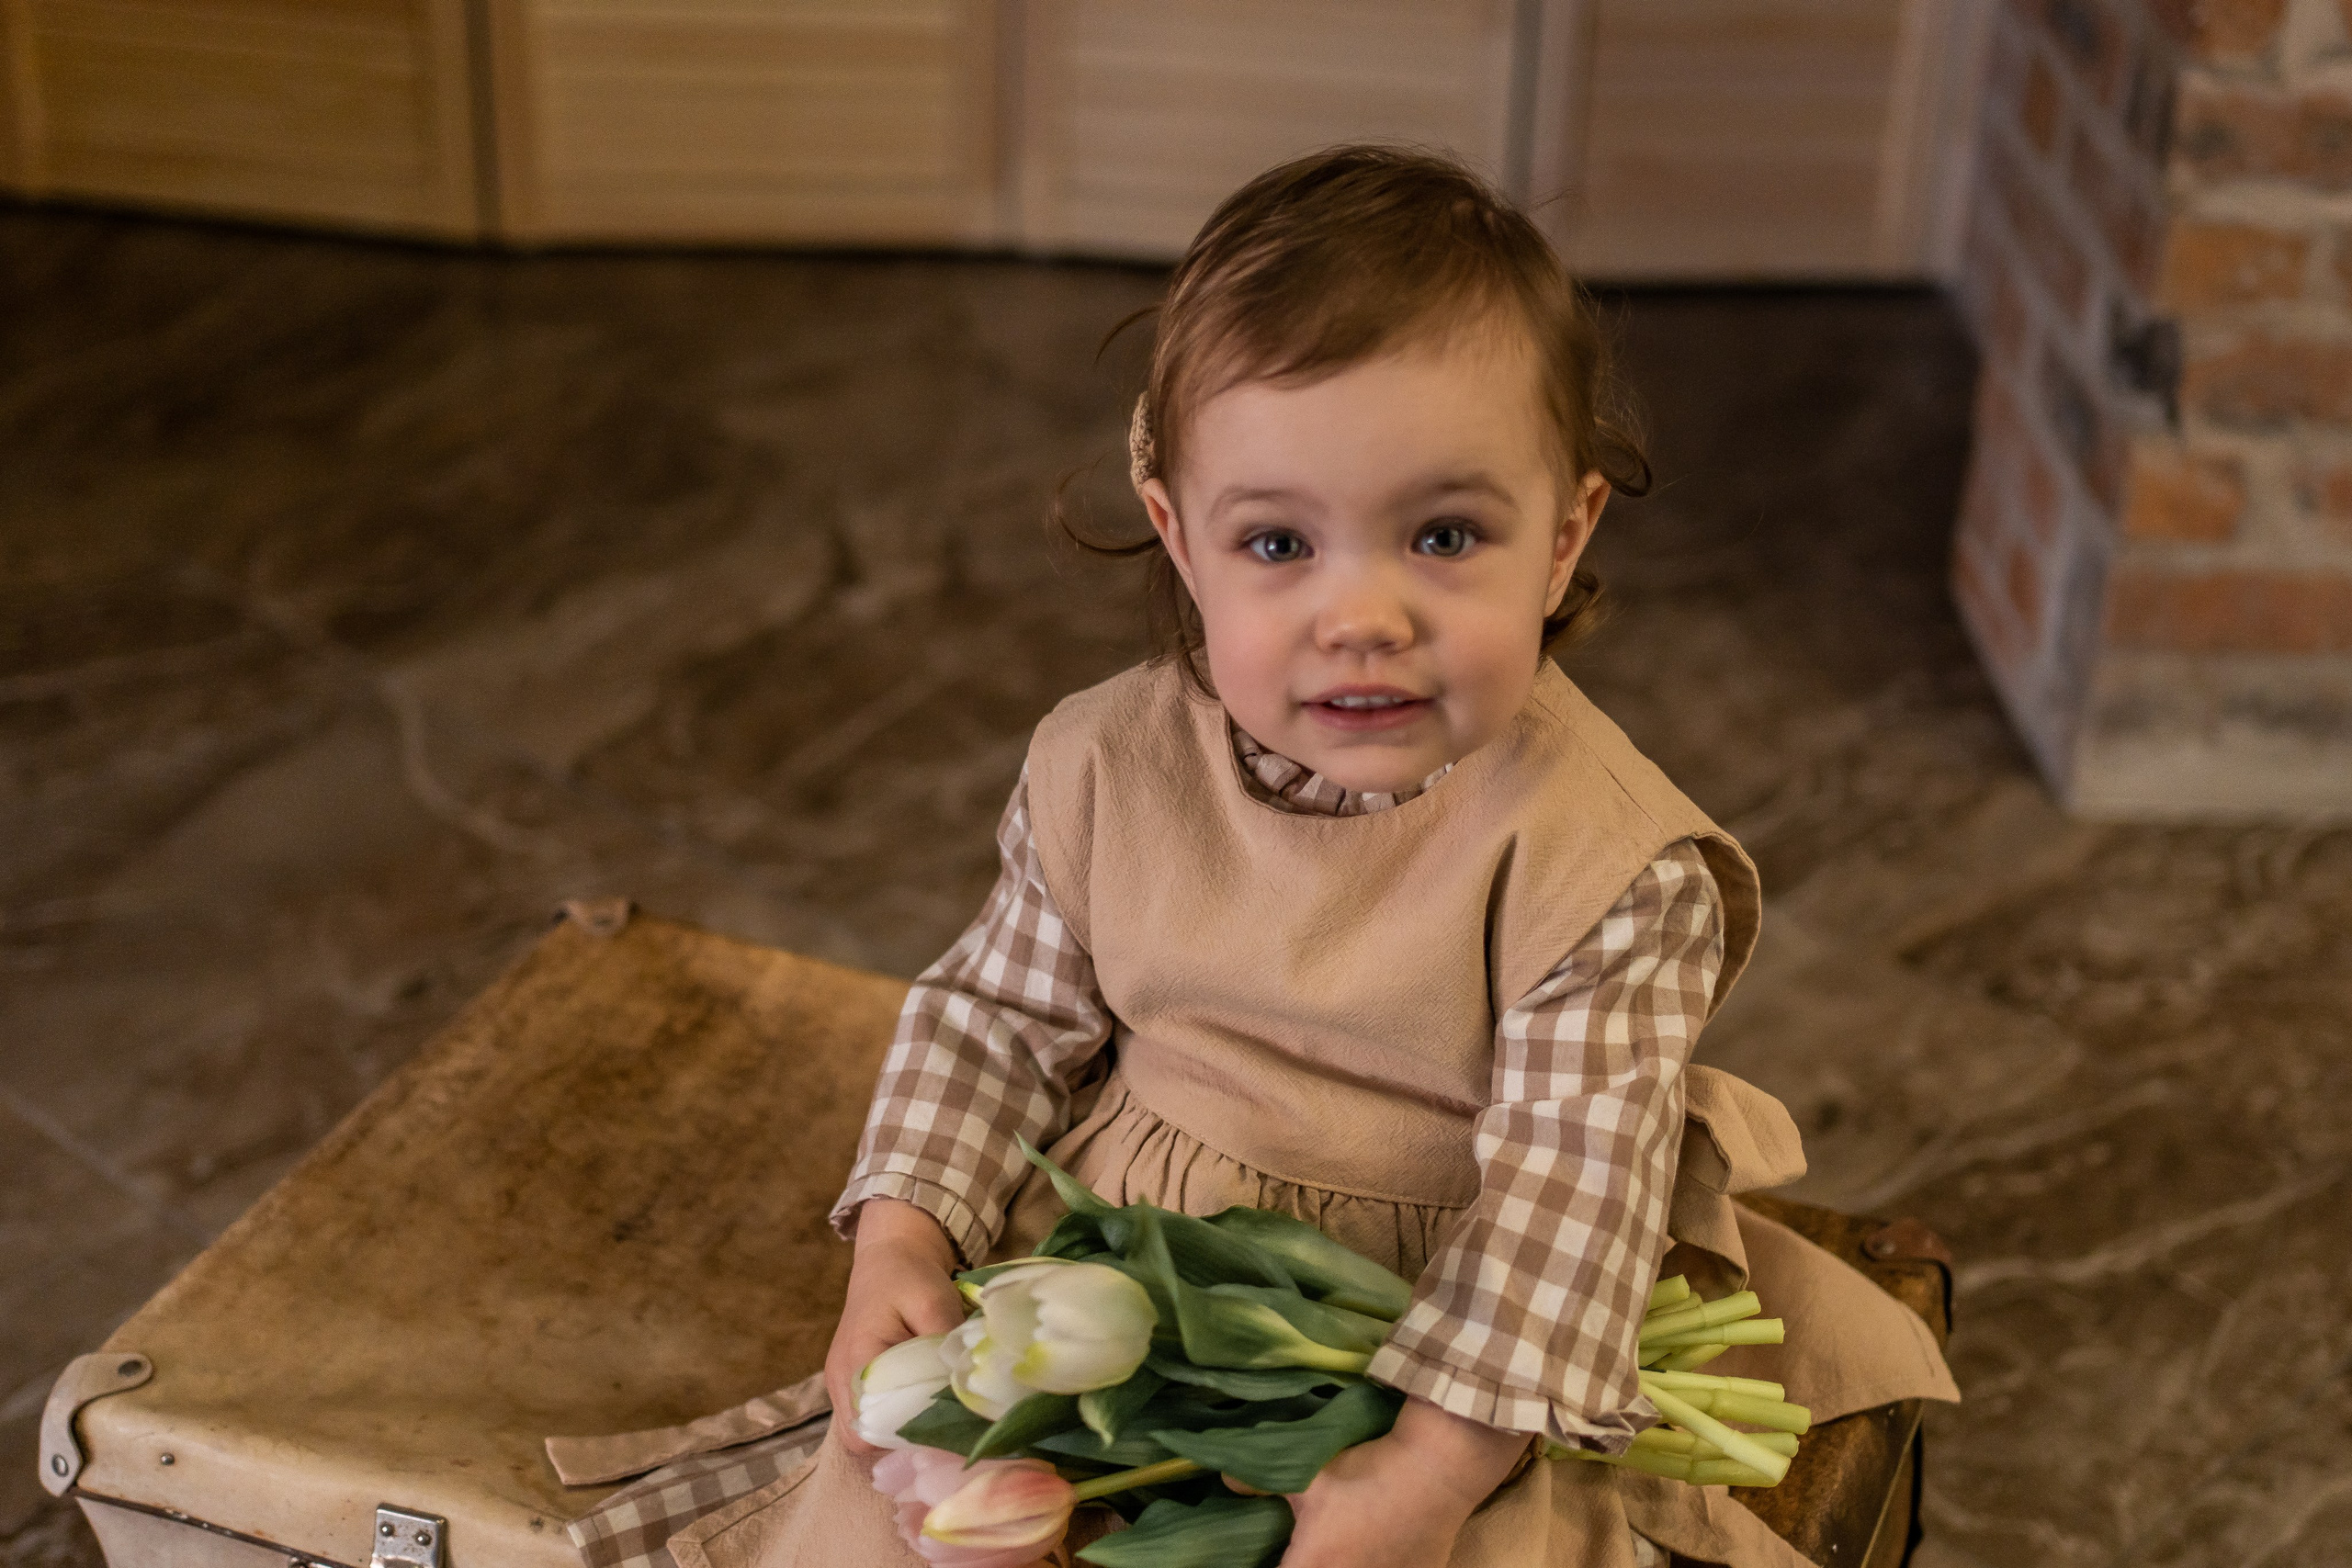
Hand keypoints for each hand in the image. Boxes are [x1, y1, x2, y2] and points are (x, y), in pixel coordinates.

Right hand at [824, 1197, 967, 1455]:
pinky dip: (892, 1423)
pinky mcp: (853, 1381)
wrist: (889, 1256)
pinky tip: (924, 1414)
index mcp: (856, 1361)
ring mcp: (843, 1383)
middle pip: (859, 1440)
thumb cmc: (909, 1277)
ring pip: (862, 1433)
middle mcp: (841, 1380)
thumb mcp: (934, 1302)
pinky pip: (868, 1417)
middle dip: (898, 1447)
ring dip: (895, 1437)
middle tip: (942, 1440)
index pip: (865, 1431)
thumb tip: (966, 1389)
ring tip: (936, 1430)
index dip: (900, 1443)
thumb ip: (944, 1346)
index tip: (941, 1440)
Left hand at [1274, 1398, 1528, 1567]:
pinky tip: (1372, 1550)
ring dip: (1341, 1564)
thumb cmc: (1366, 1470)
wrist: (1436, 1468)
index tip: (1272, 1558)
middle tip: (1302, 1550)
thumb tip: (1226, 1480)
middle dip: (1305, 1565)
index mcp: (1314, 1566)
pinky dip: (1375, 1564)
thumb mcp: (1307, 1474)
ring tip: (1338, 1549)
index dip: (1271, 1567)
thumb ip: (1260, 1481)